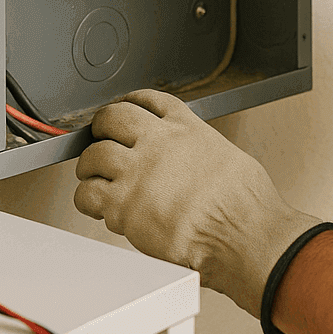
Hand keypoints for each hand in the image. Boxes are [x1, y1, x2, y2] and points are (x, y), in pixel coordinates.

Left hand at [73, 89, 321, 318]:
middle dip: (101, 128)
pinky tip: (98, 204)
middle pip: (112, 118)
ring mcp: (138, 172)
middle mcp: (158, 143)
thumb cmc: (244, 203)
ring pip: (93, 155)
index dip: (130, 102)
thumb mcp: (226, 156)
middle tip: (100, 139)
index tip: (123, 108)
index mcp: (186, 128)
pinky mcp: (123, 205)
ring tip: (94, 175)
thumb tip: (190, 161)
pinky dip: (87, 199)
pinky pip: (88, 194)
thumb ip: (198, 150)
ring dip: (90, 166)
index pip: (149, 100)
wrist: (241, 233)